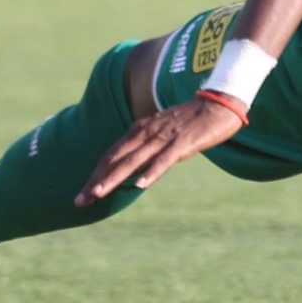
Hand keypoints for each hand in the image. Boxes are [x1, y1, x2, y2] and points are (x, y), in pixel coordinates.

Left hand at [77, 97, 244, 205]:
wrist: (221, 102)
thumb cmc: (194, 119)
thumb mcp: (164, 130)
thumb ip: (149, 146)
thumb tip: (136, 168)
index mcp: (142, 129)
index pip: (112, 154)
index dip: (96, 174)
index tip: (84, 193)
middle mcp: (148, 132)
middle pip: (116, 158)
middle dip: (97, 180)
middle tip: (80, 201)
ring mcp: (165, 136)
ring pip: (134, 160)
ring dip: (114, 178)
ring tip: (98, 194)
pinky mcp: (184, 141)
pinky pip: (165, 159)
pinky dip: (152, 172)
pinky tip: (141, 185)